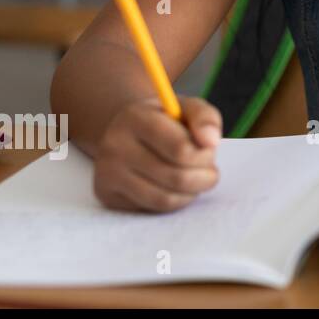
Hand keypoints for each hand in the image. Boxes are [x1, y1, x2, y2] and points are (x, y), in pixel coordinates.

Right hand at [92, 97, 221, 212]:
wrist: (129, 133)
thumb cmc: (166, 122)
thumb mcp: (188, 109)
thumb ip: (206, 119)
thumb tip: (211, 142)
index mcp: (136, 117)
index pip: (180, 149)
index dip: (204, 155)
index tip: (210, 151)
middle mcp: (115, 145)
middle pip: (176, 177)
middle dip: (203, 177)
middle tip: (210, 171)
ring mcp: (107, 173)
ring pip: (165, 199)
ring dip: (192, 192)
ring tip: (196, 178)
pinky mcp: (107, 195)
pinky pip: (153, 209)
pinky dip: (175, 202)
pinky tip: (176, 187)